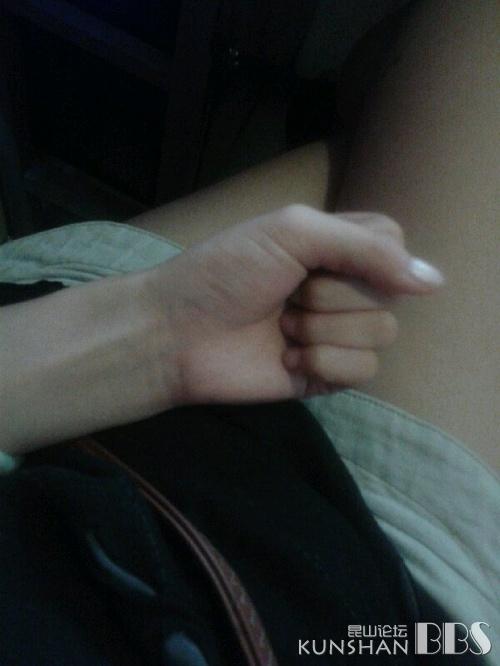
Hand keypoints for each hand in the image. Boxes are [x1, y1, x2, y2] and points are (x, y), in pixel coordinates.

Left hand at [149, 206, 443, 404]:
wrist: (178, 332)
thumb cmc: (226, 272)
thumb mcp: (292, 232)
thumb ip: (364, 246)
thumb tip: (436, 282)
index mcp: (337, 247)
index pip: (394, 245)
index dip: (369, 255)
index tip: (320, 259)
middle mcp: (344, 288)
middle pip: (390, 292)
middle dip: (332, 295)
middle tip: (286, 296)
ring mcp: (337, 334)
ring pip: (381, 332)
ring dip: (324, 329)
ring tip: (281, 328)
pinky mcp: (327, 376)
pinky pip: (364, 370)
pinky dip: (324, 363)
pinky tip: (286, 359)